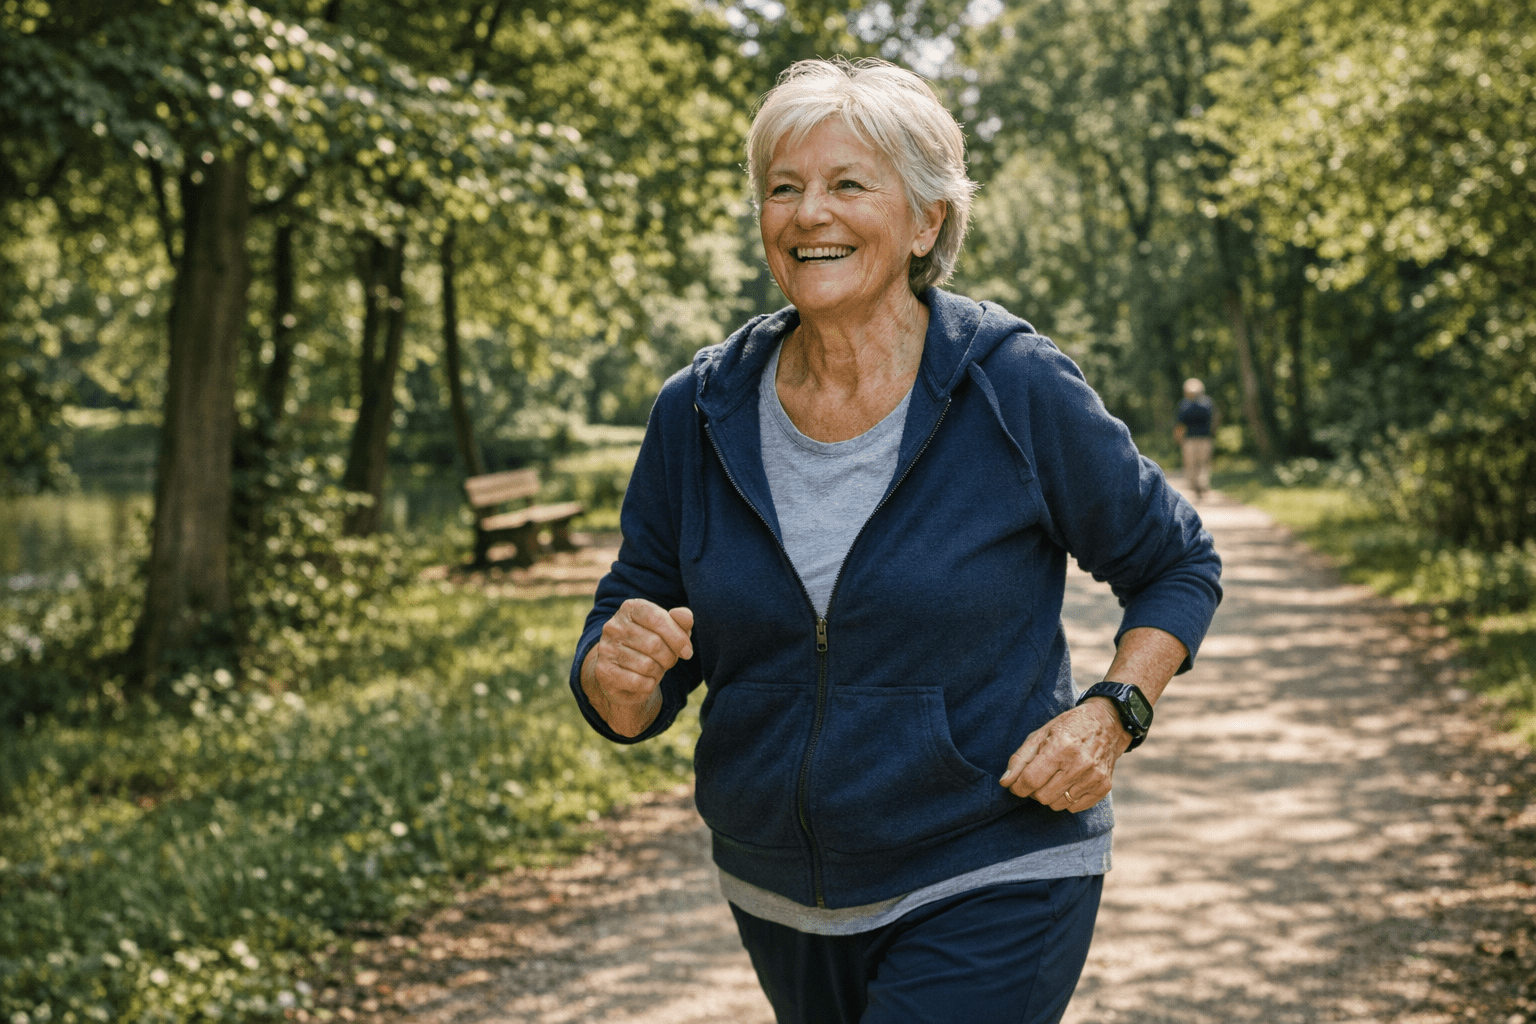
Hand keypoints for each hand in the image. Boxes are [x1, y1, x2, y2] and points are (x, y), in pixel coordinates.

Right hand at [581, 599, 693, 736]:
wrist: (622, 670)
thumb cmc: (651, 645)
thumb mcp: (669, 629)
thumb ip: (681, 620)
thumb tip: (685, 617)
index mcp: (630, 608)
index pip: (658, 618)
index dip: (678, 637)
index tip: (687, 651)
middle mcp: (614, 626)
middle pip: (654, 644)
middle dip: (669, 657)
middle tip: (669, 662)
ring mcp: (606, 649)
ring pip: (647, 665)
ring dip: (658, 671)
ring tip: (655, 669)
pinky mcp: (604, 672)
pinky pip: (637, 682)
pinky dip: (648, 685)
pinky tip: (645, 681)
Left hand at [998, 699, 1128, 811]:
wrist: (1107, 723)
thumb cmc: (1068, 727)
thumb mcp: (1041, 734)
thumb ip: (1020, 759)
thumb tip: (1005, 783)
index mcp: (1060, 746)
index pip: (1030, 780)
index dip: (1018, 787)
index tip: (1016, 785)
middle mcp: (1079, 763)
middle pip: (1042, 796)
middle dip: (1034, 790)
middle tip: (1038, 777)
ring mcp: (1094, 777)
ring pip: (1058, 804)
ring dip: (1050, 796)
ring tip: (1055, 778)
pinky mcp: (1103, 786)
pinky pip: (1075, 807)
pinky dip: (1067, 800)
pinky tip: (1069, 783)